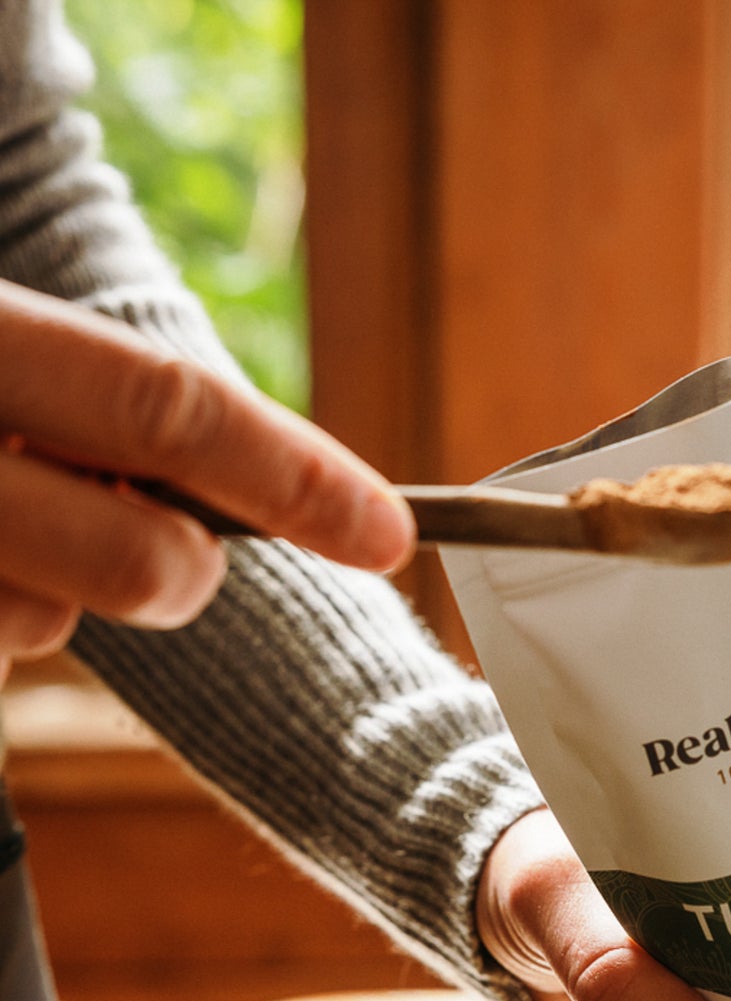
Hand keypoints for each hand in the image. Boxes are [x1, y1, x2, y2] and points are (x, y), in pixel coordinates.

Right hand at [0, 279, 413, 684]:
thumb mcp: (7, 344)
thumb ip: (115, 401)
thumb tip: (291, 480)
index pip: (170, 410)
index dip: (295, 478)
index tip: (389, 533)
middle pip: (143, 561)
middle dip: (190, 571)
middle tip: (170, 549)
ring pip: (44, 622)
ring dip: (54, 590)